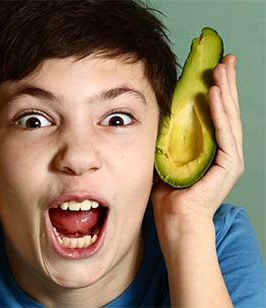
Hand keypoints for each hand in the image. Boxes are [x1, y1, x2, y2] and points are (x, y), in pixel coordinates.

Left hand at [151, 54, 243, 223]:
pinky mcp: (228, 166)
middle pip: (227, 111)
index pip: (216, 114)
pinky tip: (215, 94)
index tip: (212, 68)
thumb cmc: (169, 194)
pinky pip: (224, 134)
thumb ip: (168, 139)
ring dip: (225, 91)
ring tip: (221, 68)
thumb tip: (158, 116)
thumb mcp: (167, 157)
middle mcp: (224, 151)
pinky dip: (219, 113)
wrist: (175, 221)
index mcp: (211, 149)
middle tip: (225, 58)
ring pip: (229, 118)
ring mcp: (229, 159)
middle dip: (226, 83)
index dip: (216, 90)